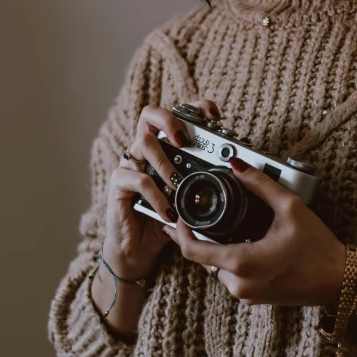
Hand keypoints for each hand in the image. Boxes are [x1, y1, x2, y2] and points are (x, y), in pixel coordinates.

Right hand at [103, 100, 221, 279]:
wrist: (138, 249)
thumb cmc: (166, 220)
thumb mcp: (191, 198)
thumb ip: (205, 182)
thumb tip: (237, 173)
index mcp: (163, 147)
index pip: (175, 114)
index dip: (193, 107)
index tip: (213, 116)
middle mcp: (144, 150)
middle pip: (149, 114)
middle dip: (169, 120)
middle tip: (183, 140)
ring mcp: (130, 165)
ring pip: (144, 143)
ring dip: (166, 163)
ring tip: (178, 184)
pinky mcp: (119, 184)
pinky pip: (138, 180)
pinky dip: (157, 196)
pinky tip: (169, 212)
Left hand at [163, 157, 345, 305]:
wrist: (340, 281)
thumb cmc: (319, 248)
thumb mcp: (290, 208)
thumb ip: (260, 184)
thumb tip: (237, 165)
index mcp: (242, 263)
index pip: (192, 251)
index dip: (179, 232)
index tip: (178, 216)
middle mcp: (239, 284)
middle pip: (202, 258)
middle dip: (199, 236)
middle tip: (195, 215)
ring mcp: (246, 294)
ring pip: (216, 268)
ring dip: (215, 248)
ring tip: (222, 225)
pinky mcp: (254, 298)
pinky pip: (231, 276)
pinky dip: (230, 258)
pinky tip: (240, 241)